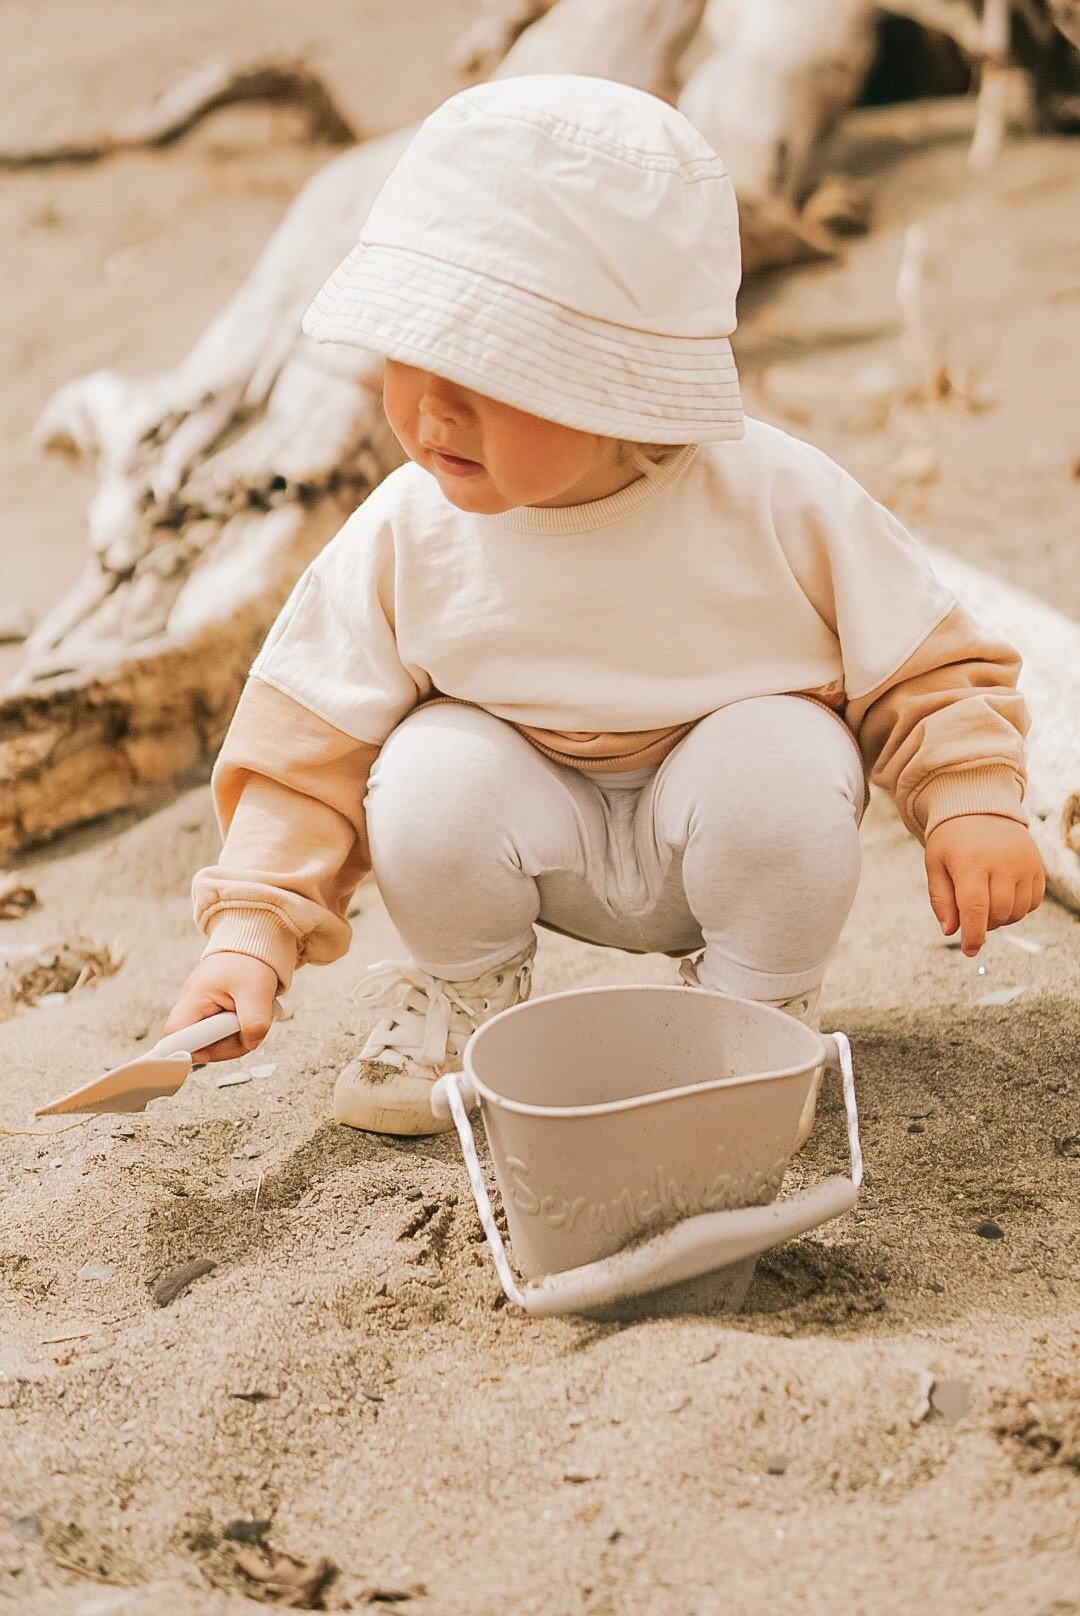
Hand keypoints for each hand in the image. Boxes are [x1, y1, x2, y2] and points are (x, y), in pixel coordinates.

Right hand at [163, 952, 279, 1061]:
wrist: (252, 946)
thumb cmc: (250, 962)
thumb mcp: (257, 991)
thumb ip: (254, 1022)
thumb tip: (249, 1044)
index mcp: (194, 997)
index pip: (176, 1034)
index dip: (186, 1051)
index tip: (208, 1055)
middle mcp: (193, 1007)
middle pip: (198, 1045)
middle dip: (226, 1044)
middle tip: (249, 1031)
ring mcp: (203, 1013)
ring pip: (214, 1043)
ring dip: (236, 1038)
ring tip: (254, 1017)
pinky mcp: (214, 1017)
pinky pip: (223, 1037)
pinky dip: (239, 1032)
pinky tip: (250, 1017)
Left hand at [924, 814, 1045, 957]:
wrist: (979, 808)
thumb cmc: (952, 840)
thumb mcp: (935, 865)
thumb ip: (941, 900)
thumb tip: (951, 931)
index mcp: (971, 862)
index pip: (975, 908)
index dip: (973, 935)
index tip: (970, 950)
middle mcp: (1002, 862)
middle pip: (998, 914)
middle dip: (983, 924)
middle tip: (971, 914)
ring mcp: (1024, 863)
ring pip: (1017, 912)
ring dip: (1001, 918)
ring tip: (987, 901)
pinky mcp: (1038, 866)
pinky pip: (1033, 903)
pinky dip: (1018, 908)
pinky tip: (1004, 894)